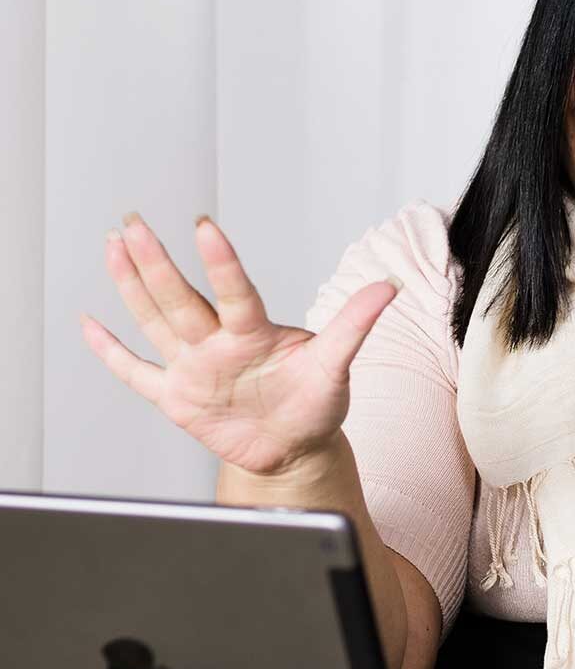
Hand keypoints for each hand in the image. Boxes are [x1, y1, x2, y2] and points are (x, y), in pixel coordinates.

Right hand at [79, 211, 398, 476]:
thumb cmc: (315, 402)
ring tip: (114, 244)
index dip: (221, 264)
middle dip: (156, 264)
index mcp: (254, 333)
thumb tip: (390, 286)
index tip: (204, 226)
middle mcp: (218, 343)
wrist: (294, 446)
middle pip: (181, 300)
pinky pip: (137, 373)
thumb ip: (355, 325)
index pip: (236, 293)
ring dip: (132, 287)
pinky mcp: (177, 397)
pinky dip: (112, 353)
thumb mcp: (337, 365)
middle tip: (134, 222)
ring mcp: (194, 367)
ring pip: (156, 322)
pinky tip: (90, 324)